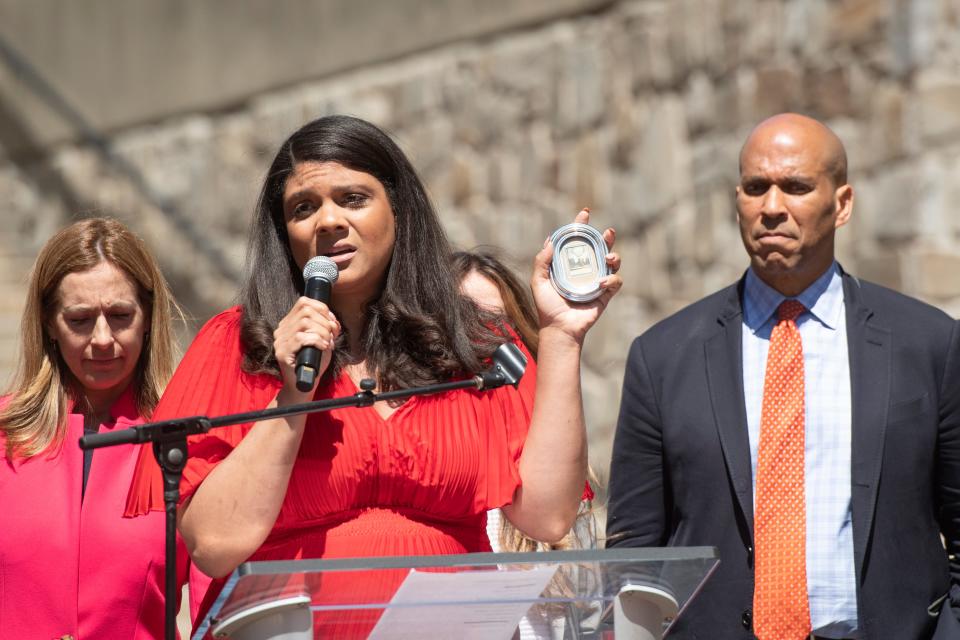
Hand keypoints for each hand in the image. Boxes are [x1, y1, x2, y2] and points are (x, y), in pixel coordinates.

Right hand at [273, 297, 340, 395]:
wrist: (303, 385)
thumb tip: (333, 320)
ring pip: (304, 323)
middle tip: (333, 335)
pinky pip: (301, 338)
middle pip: (306, 311)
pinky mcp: (282, 352)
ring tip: (328, 342)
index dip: (321, 308)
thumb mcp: (323, 341)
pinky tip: (323, 347)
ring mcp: (280, 341)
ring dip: (322, 331)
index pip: (303, 302)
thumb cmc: (314, 363)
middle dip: (325, 321)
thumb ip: (327, 328)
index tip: (332, 321)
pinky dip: (317, 340)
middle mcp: (282, 330)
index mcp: (289, 324)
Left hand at [530, 208, 621, 343]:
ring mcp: (597, 281)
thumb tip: (550, 240)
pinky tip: (602, 282)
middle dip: (607, 237)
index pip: (577, 241)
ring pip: (613, 261)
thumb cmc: (547, 306)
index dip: (581, 226)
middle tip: (607, 232)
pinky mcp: (605, 294)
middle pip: (600, 247)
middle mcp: (585, 270)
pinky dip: (612, 278)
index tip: (585, 213)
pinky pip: (616, 281)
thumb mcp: (538, 281)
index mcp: (570, 264)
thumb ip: (541, 261)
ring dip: (614, 255)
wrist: (559, 329)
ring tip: (608, 257)